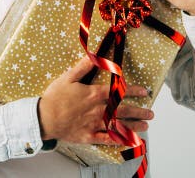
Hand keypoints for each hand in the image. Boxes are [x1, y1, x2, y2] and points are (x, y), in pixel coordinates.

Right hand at [38, 56, 153, 143]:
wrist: (43, 118)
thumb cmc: (55, 97)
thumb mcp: (68, 77)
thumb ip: (83, 66)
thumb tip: (95, 54)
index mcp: (93, 94)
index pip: (117, 92)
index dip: (132, 90)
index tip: (144, 91)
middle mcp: (98, 110)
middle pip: (123, 111)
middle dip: (139, 111)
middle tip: (151, 113)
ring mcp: (94, 124)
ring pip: (118, 125)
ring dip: (134, 125)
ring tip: (145, 125)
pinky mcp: (89, 136)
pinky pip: (106, 139)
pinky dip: (119, 140)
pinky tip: (129, 140)